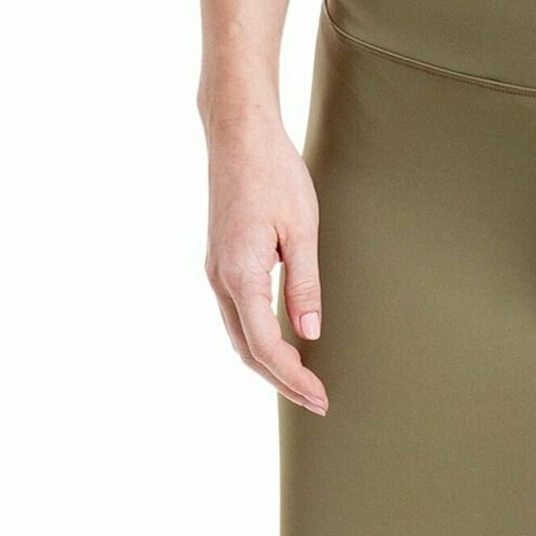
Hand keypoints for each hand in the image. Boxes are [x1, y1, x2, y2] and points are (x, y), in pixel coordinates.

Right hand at [204, 117, 327, 414]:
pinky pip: (237, 316)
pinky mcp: (220, 262)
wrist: (238, 134)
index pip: (266, 345)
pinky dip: (257, 341)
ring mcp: (216, 271)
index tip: (319, 396)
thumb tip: (309, 332)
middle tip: (317, 401)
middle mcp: (220, 278)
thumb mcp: (302, 230)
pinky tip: (280, 348)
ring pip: (239, 336)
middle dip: (282, 381)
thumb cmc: (274, 173)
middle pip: (248, 350)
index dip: (293, 377)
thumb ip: (305, 285)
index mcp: (241, 274)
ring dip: (268, 365)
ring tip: (302, 383)